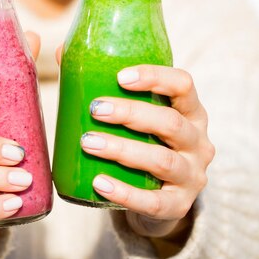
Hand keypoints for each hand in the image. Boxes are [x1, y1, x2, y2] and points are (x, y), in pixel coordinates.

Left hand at [80, 65, 214, 238]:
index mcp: (191, 112)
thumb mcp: (138, 117)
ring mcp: (193, 175)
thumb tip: (60, 53)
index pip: (184, 85)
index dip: (155, 77)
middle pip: (170, 122)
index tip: (120, 76)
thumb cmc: (144, 143)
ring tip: (88, 142)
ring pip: (162, 160)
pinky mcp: (179, 205)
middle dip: (130, 114)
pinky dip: (125, 192)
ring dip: (122, 149)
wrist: (161, 198)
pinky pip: (154, 201)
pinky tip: (98, 182)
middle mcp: (199, 142)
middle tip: (95, 109)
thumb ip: (105, 86)